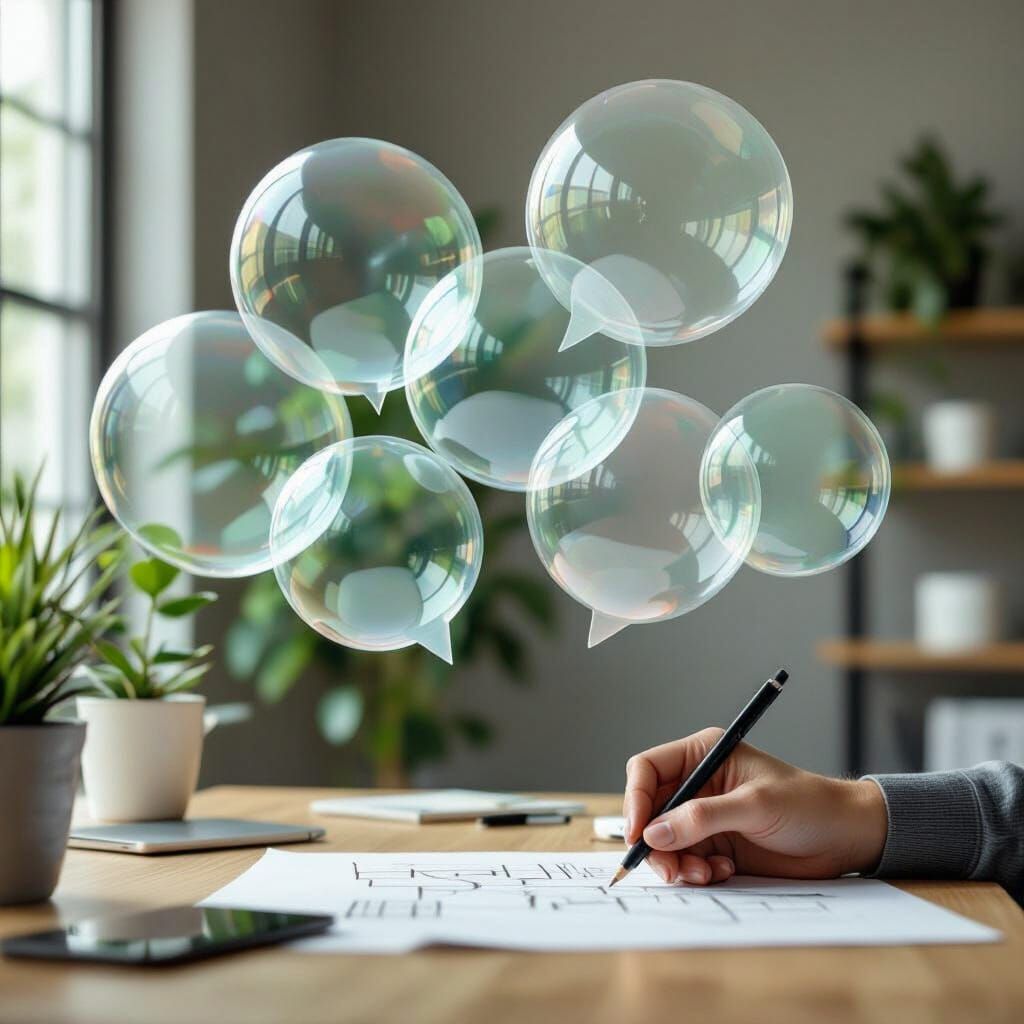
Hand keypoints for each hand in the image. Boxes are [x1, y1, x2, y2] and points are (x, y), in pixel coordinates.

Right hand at [622, 728, 887, 884]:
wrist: (844, 838)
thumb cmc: (807, 805)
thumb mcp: (755, 805)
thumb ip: (703, 817)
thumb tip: (655, 833)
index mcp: (702, 754)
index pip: (647, 769)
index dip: (636, 799)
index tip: (638, 833)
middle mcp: (697, 783)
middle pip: (649, 810)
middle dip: (655, 841)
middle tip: (671, 868)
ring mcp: (704, 816)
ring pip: (663, 840)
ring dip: (676, 862)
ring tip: (705, 873)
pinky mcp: (714, 845)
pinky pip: (684, 861)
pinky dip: (695, 872)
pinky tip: (723, 872)